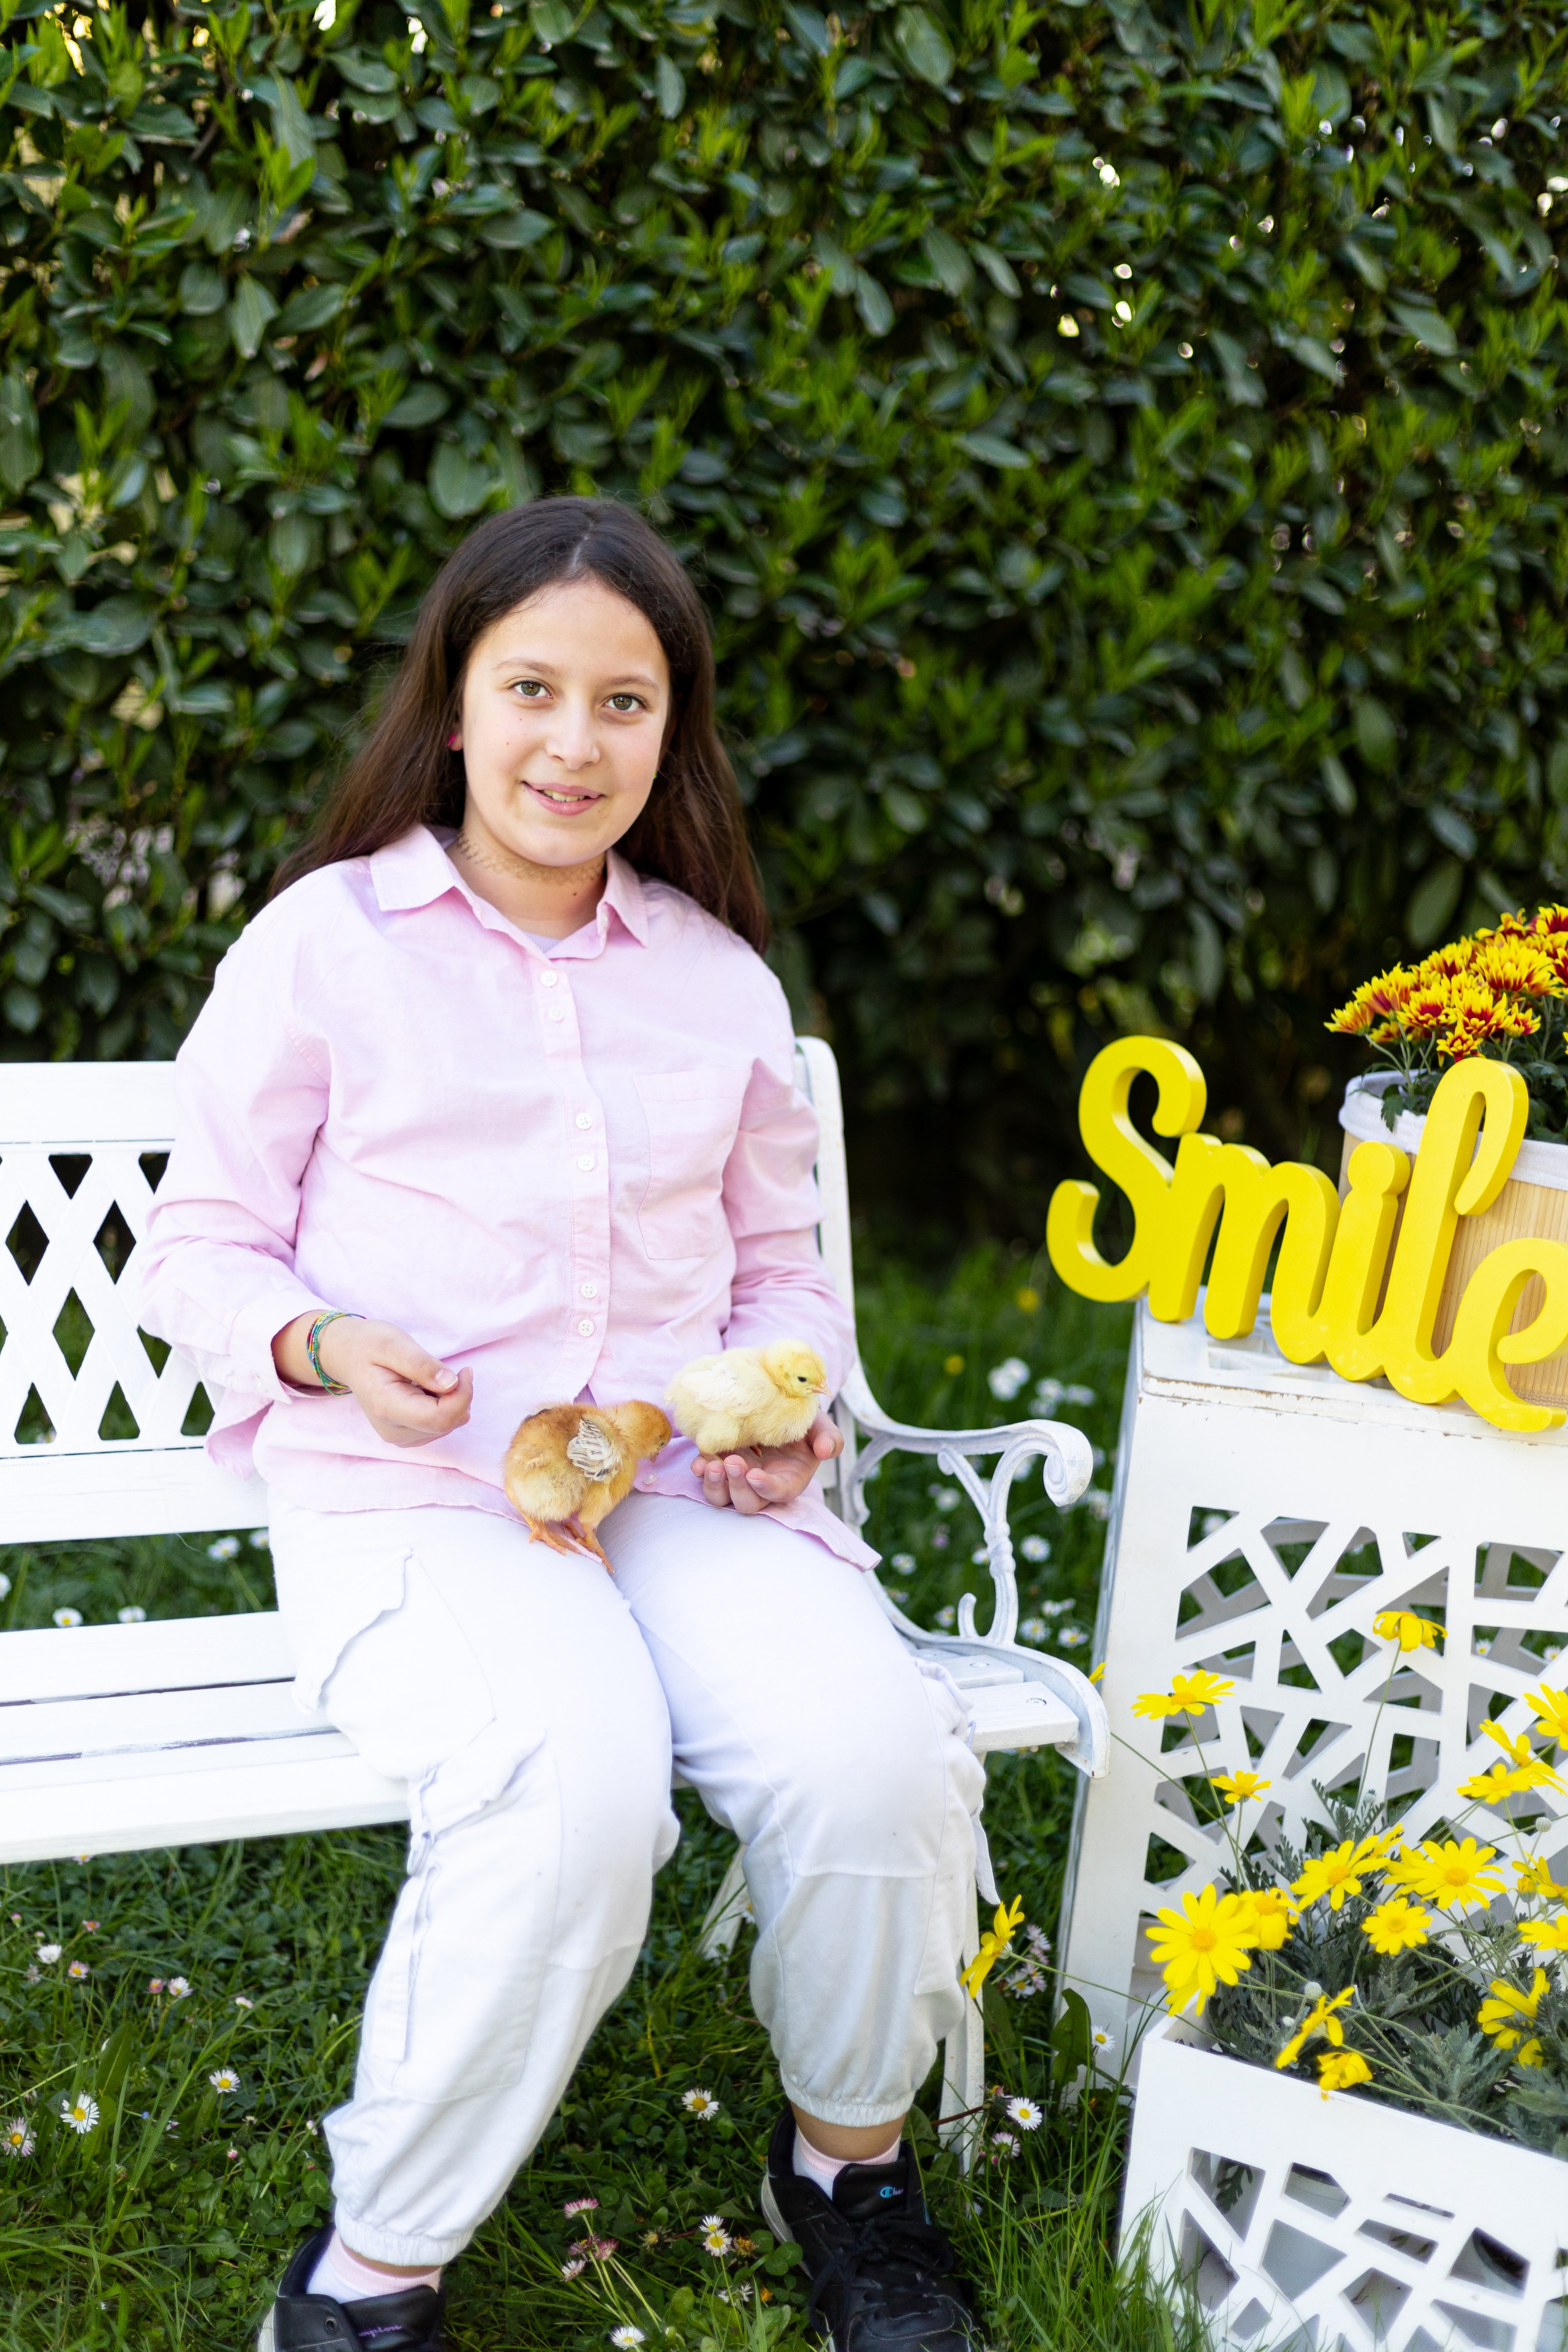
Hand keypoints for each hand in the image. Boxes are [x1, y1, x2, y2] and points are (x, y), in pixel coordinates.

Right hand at [272, 1313, 472, 1449]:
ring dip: (453, 1401)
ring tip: (432, 1377)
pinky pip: (441, 1426)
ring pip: (447, 1427)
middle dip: (460, 1396)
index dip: (462, 1396)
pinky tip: (430, 1389)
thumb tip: (452, 1384)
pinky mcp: (407, 1435)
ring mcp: (399, 1437)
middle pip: (446, 1424)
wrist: (348, 1356)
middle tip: (452, 1369)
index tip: (465, 1369)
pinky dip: (446, 1406)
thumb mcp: (393, 1344)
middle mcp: (392, 1431)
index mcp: (386, 1408)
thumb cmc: (369, 1345)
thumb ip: (422, 1365)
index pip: (439, 1418)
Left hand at [696, 1410, 842, 1515]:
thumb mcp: (818, 1423)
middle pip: (748, 1502)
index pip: (779, 1492)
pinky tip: (699, 1459)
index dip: (767, 1488)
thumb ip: (829, 1437)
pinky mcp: (720, 1464)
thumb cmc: (800, 1417)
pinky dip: (701, 1471)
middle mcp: (762, 1483)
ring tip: (709, 1464)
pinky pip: (707, 1478)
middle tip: (733, 1462)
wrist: (776, 1402)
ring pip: (723, 1497)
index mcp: (790, 1478)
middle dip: (737, 1487)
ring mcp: (739, 1476)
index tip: (755, 1476)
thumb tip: (826, 1451)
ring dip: (715, 1485)